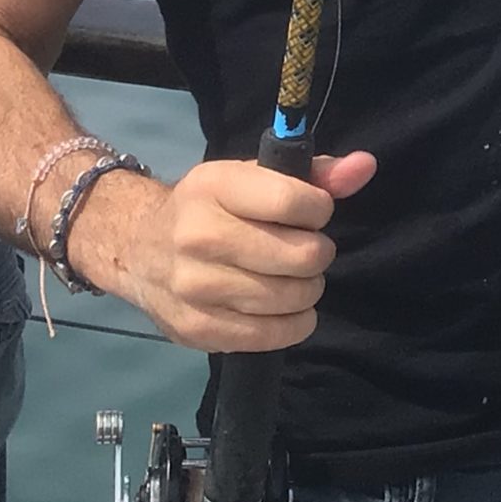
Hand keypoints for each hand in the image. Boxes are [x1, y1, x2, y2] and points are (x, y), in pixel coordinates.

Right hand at [82, 152, 375, 351]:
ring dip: (306, 290)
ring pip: (291, 299)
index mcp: (215, 188)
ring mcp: (195, 286)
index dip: (319, 210)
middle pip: (301, 256)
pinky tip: (284, 310)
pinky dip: (292, 324)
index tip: (310, 214)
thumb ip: (314, 173)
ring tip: (293, 279)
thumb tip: (364, 166)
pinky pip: (272, 335)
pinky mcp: (197, 328)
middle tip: (305, 252)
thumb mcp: (252, 178)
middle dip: (317, 254)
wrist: (136, 247)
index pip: (295, 202)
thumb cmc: (209, 208)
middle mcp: (200, 236)